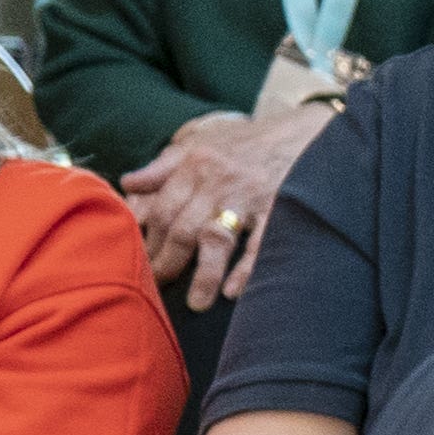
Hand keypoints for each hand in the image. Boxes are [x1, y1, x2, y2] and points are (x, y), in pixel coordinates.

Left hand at [121, 104, 335, 306]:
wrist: (306, 130)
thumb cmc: (249, 141)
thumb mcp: (202, 142)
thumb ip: (164, 165)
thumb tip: (128, 184)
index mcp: (196, 165)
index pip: (162, 209)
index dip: (150, 240)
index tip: (144, 263)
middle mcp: (220, 180)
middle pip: (183, 228)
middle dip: (168, 262)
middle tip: (160, 287)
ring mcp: (251, 196)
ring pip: (217, 238)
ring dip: (204, 274)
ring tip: (197, 303)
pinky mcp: (281, 207)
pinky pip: (261, 242)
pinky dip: (247, 267)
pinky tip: (234, 290)